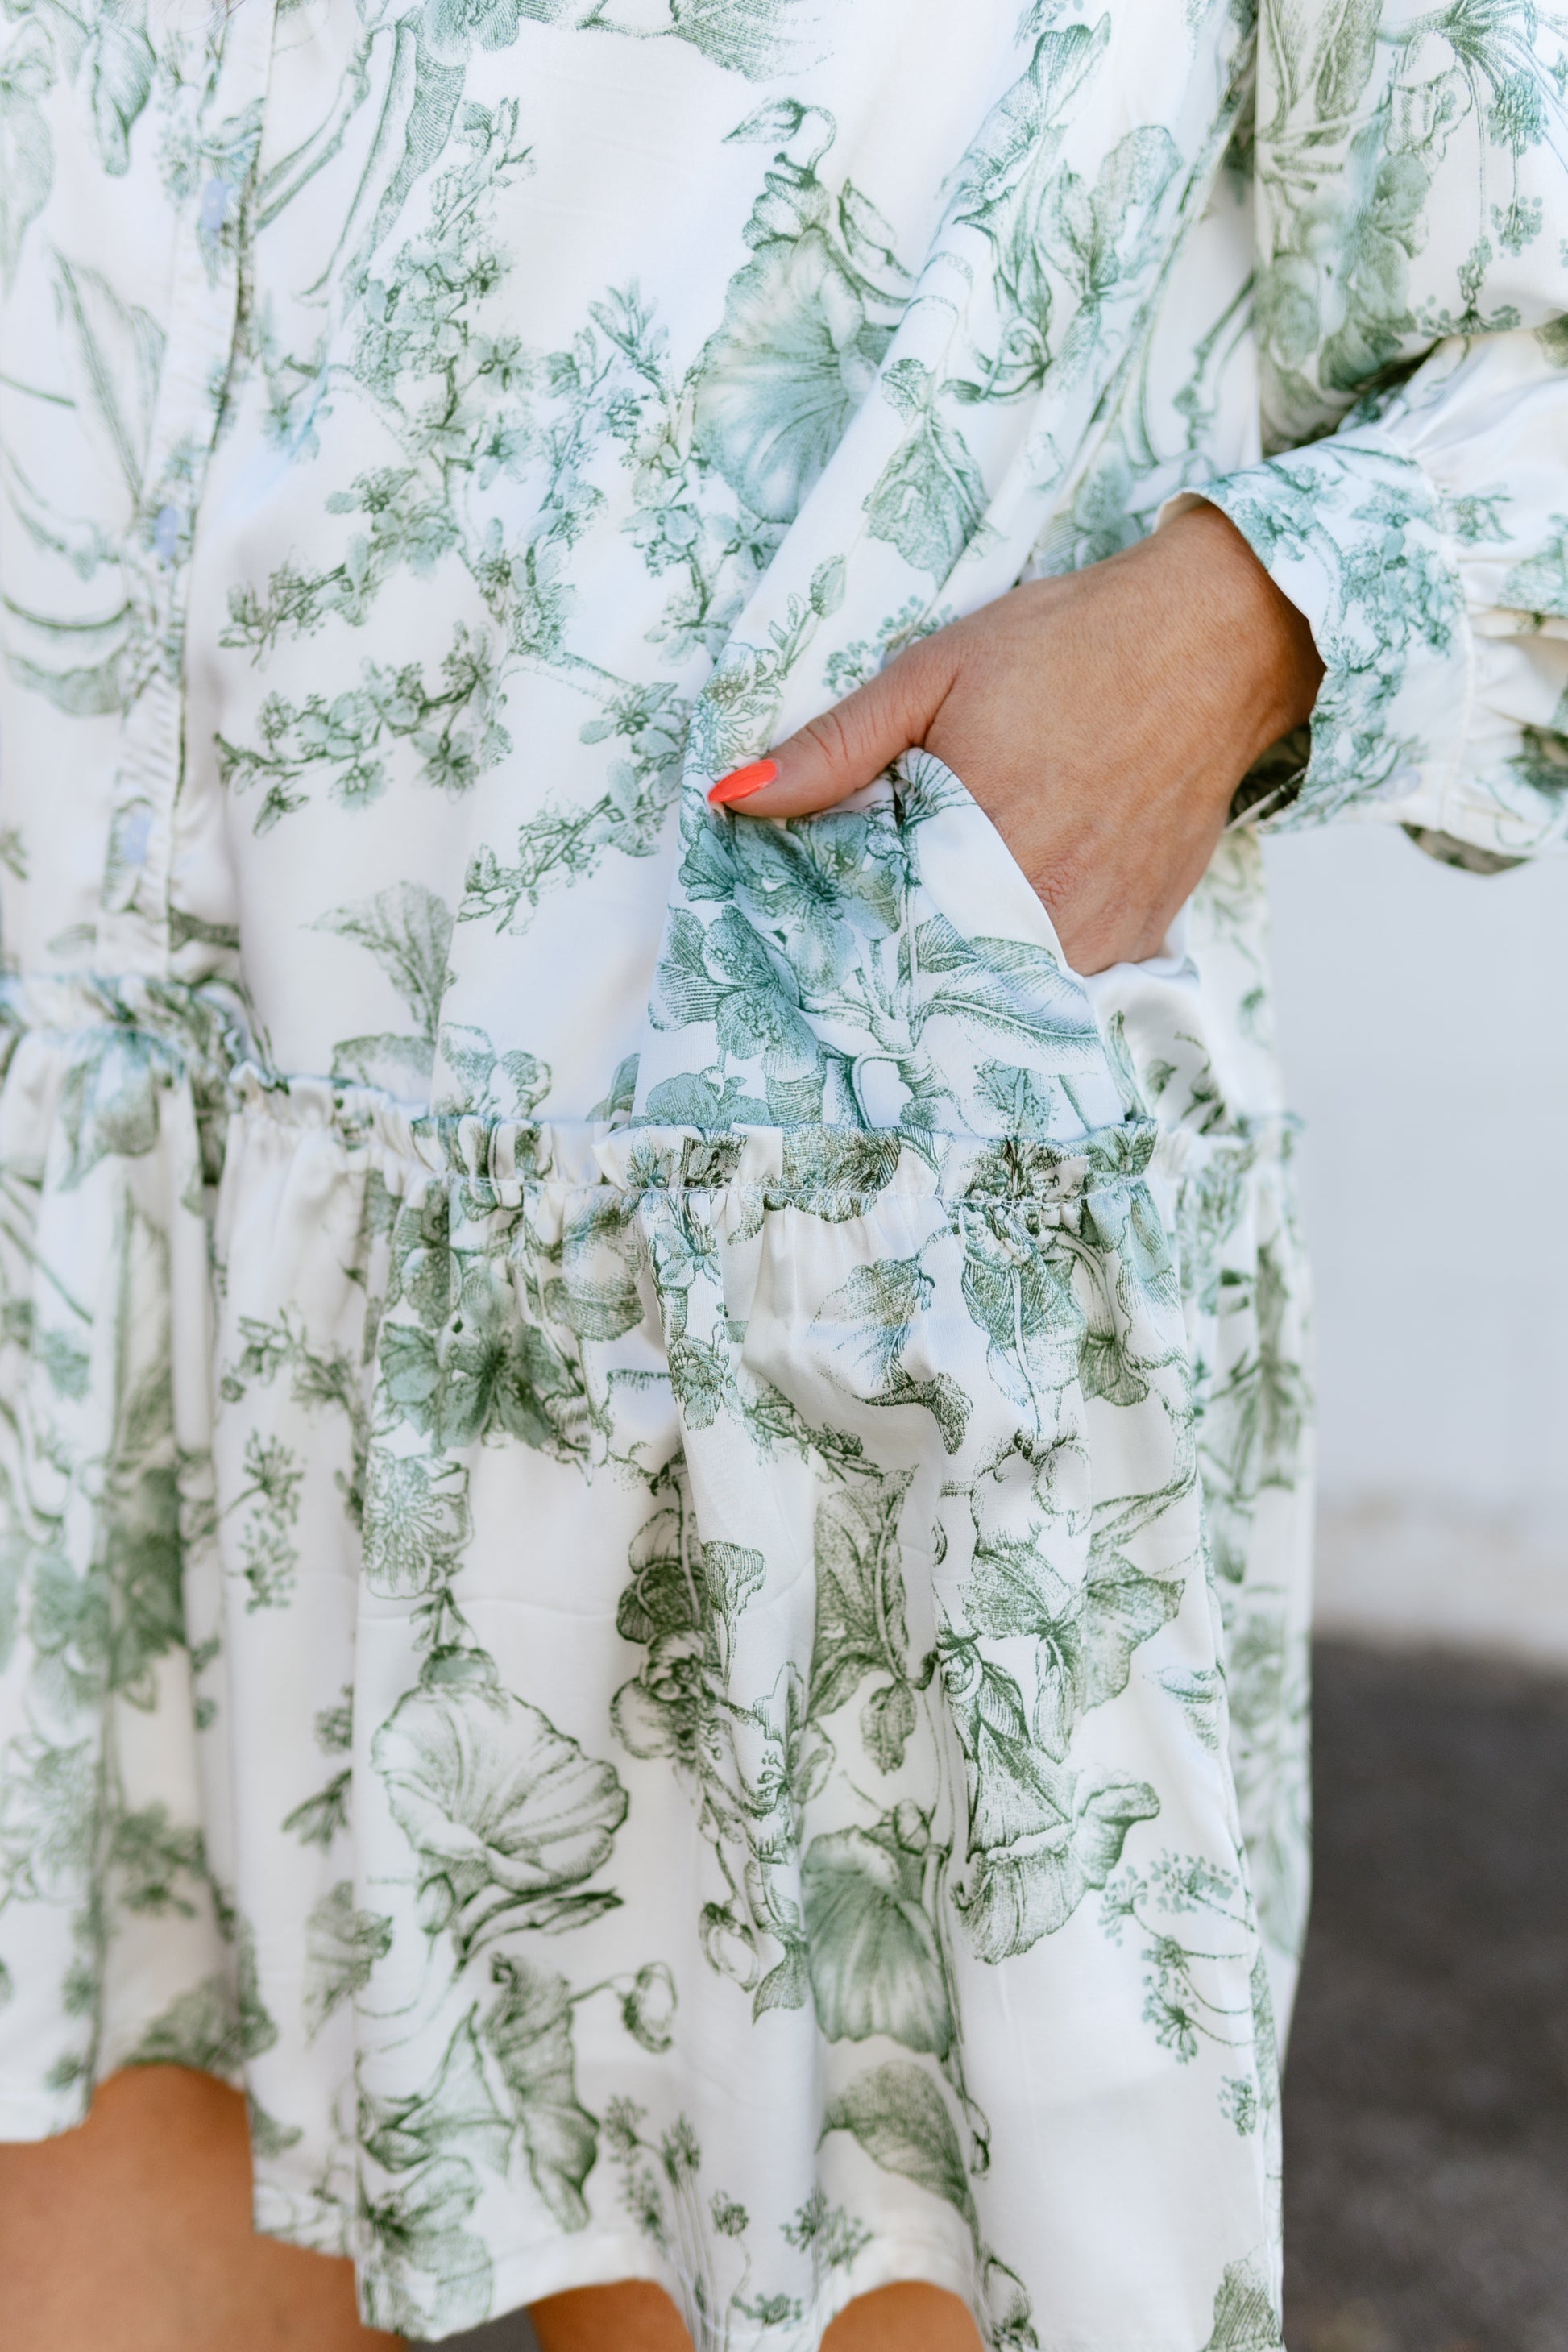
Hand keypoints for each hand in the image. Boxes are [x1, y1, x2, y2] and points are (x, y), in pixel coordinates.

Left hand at [707, 502, 1323, 973]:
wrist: (1215, 643)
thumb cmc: (1070, 646)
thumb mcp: (933, 673)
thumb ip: (835, 747)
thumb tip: (735, 799)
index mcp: (974, 841)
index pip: (874, 930)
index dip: (839, 930)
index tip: (812, 921)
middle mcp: (1039, 905)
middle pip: (934, 970)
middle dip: (897, 952)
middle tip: (874, 918)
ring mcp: (1096, 931)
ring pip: (997, 984)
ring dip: (963, 959)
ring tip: (946, 906)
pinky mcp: (1138, 938)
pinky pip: (1061, 975)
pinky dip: (1027, 953)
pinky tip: (1014, 903)